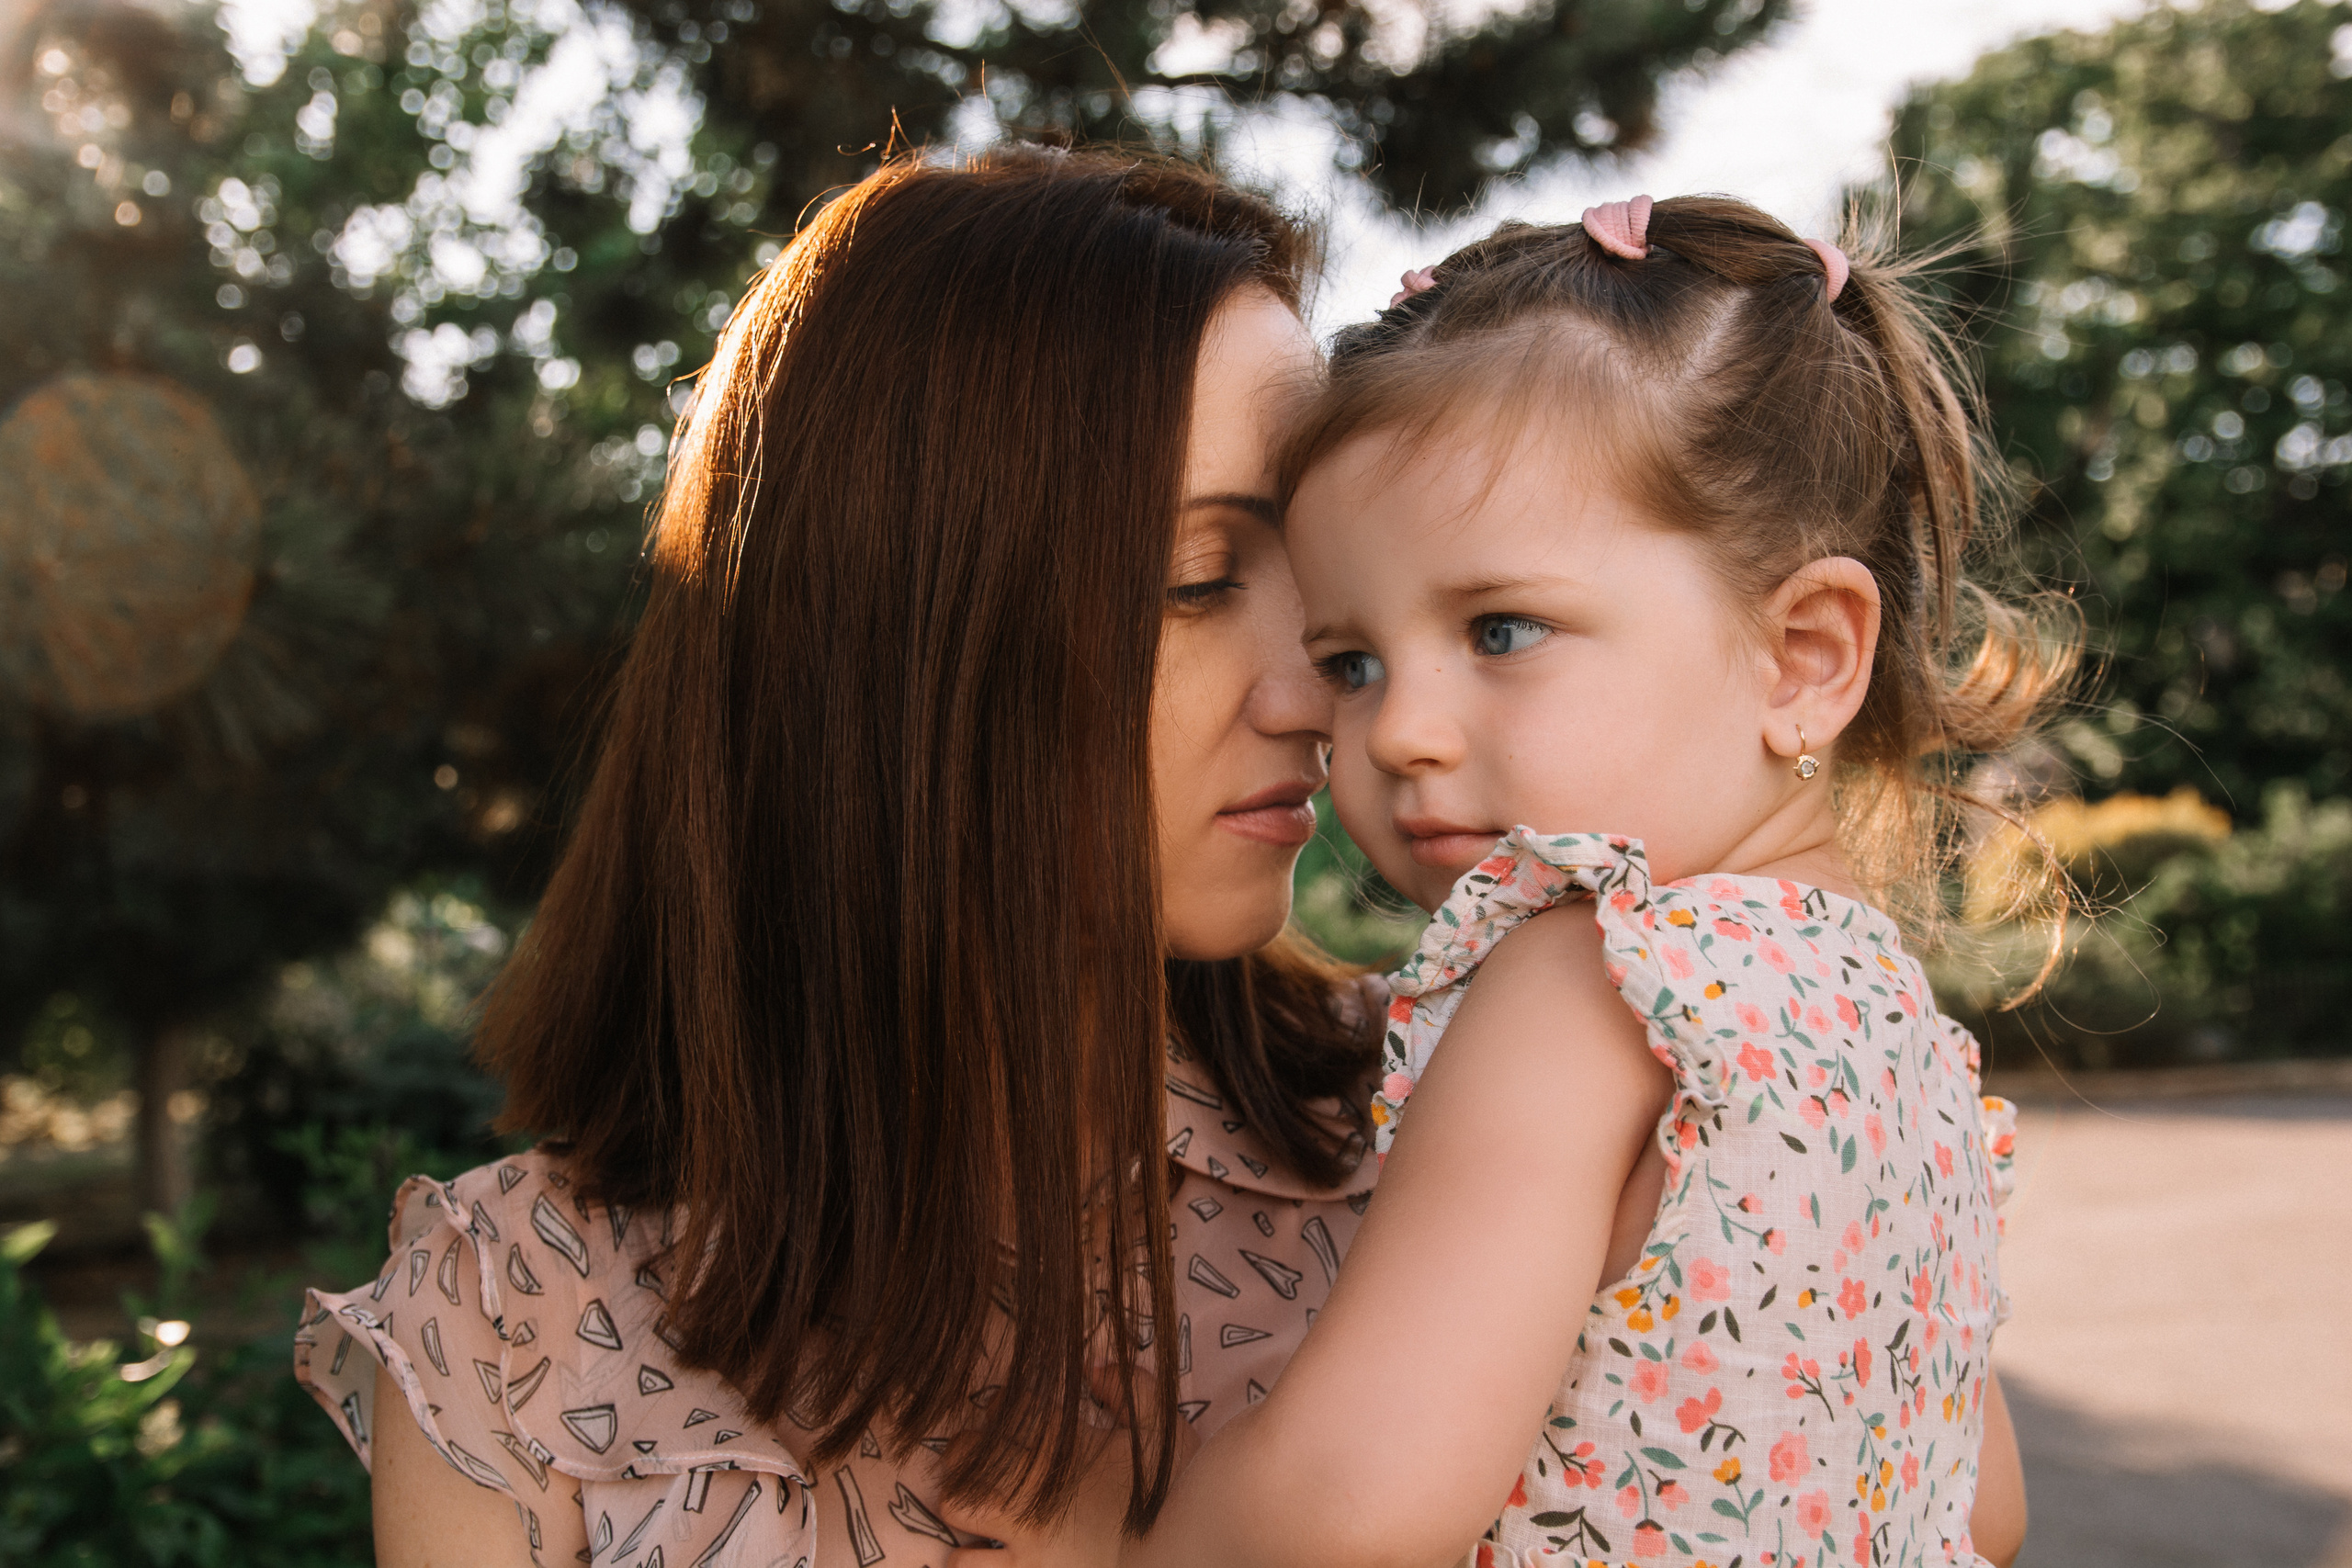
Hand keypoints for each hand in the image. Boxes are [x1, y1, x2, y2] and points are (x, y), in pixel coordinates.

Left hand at [938, 1367, 1200, 1567]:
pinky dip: (967, 1557)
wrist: (1186, 1552)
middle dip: (969, 1452)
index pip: (1001, 1407)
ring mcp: (1023, 1534)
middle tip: (988, 1462)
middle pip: (963, 1451)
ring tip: (981, 1508)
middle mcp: (1032, 1484)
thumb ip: (1126, 1386)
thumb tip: (1092, 1367)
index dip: (1002, 1410)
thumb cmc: (1174, 1489)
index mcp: (1062, 1443)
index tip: (1015, 1421)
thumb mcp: (1159, 1427)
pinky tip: (988, 1553)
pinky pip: (965, 1564)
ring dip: (961, 1502)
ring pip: (955, 1505)